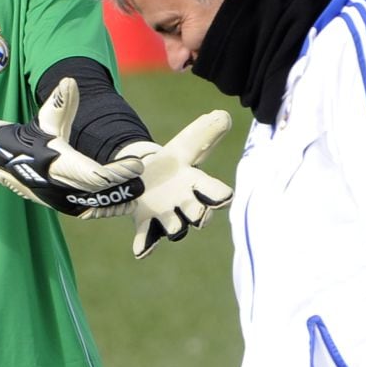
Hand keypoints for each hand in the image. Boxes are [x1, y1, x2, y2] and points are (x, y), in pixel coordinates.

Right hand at [0, 77, 144, 215]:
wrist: (5, 162)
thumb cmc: (31, 137)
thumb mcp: (44, 119)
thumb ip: (59, 101)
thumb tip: (70, 81)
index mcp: (58, 163)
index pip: (95, 174)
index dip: (119, 171)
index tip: (137, 165)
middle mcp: (59, 185)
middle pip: (100, 191)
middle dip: (124, 185)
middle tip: (143, 177)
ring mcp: (60, 199)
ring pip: (97, 205)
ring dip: (120, 199)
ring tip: (139, 190)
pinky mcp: (62, 206)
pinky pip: (90, 212)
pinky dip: (109, 209)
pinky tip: (126, 203)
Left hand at [84, 110, 233, 258]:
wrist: (146, 176)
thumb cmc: (173, 163)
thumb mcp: (186, 145)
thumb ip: (204, 132)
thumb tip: (223, 115)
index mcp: (198, 185)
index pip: (216, 193)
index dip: (220, 195)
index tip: (225, 197)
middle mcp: (186, 205)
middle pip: (199, 215)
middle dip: (200, 216)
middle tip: (199, 215)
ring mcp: (167, 216)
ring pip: (176, 229)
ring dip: (175, 228)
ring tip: (172, 227)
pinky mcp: (147, 223)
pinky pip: (147, 237)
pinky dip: (145, 245)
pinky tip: (141, 251)